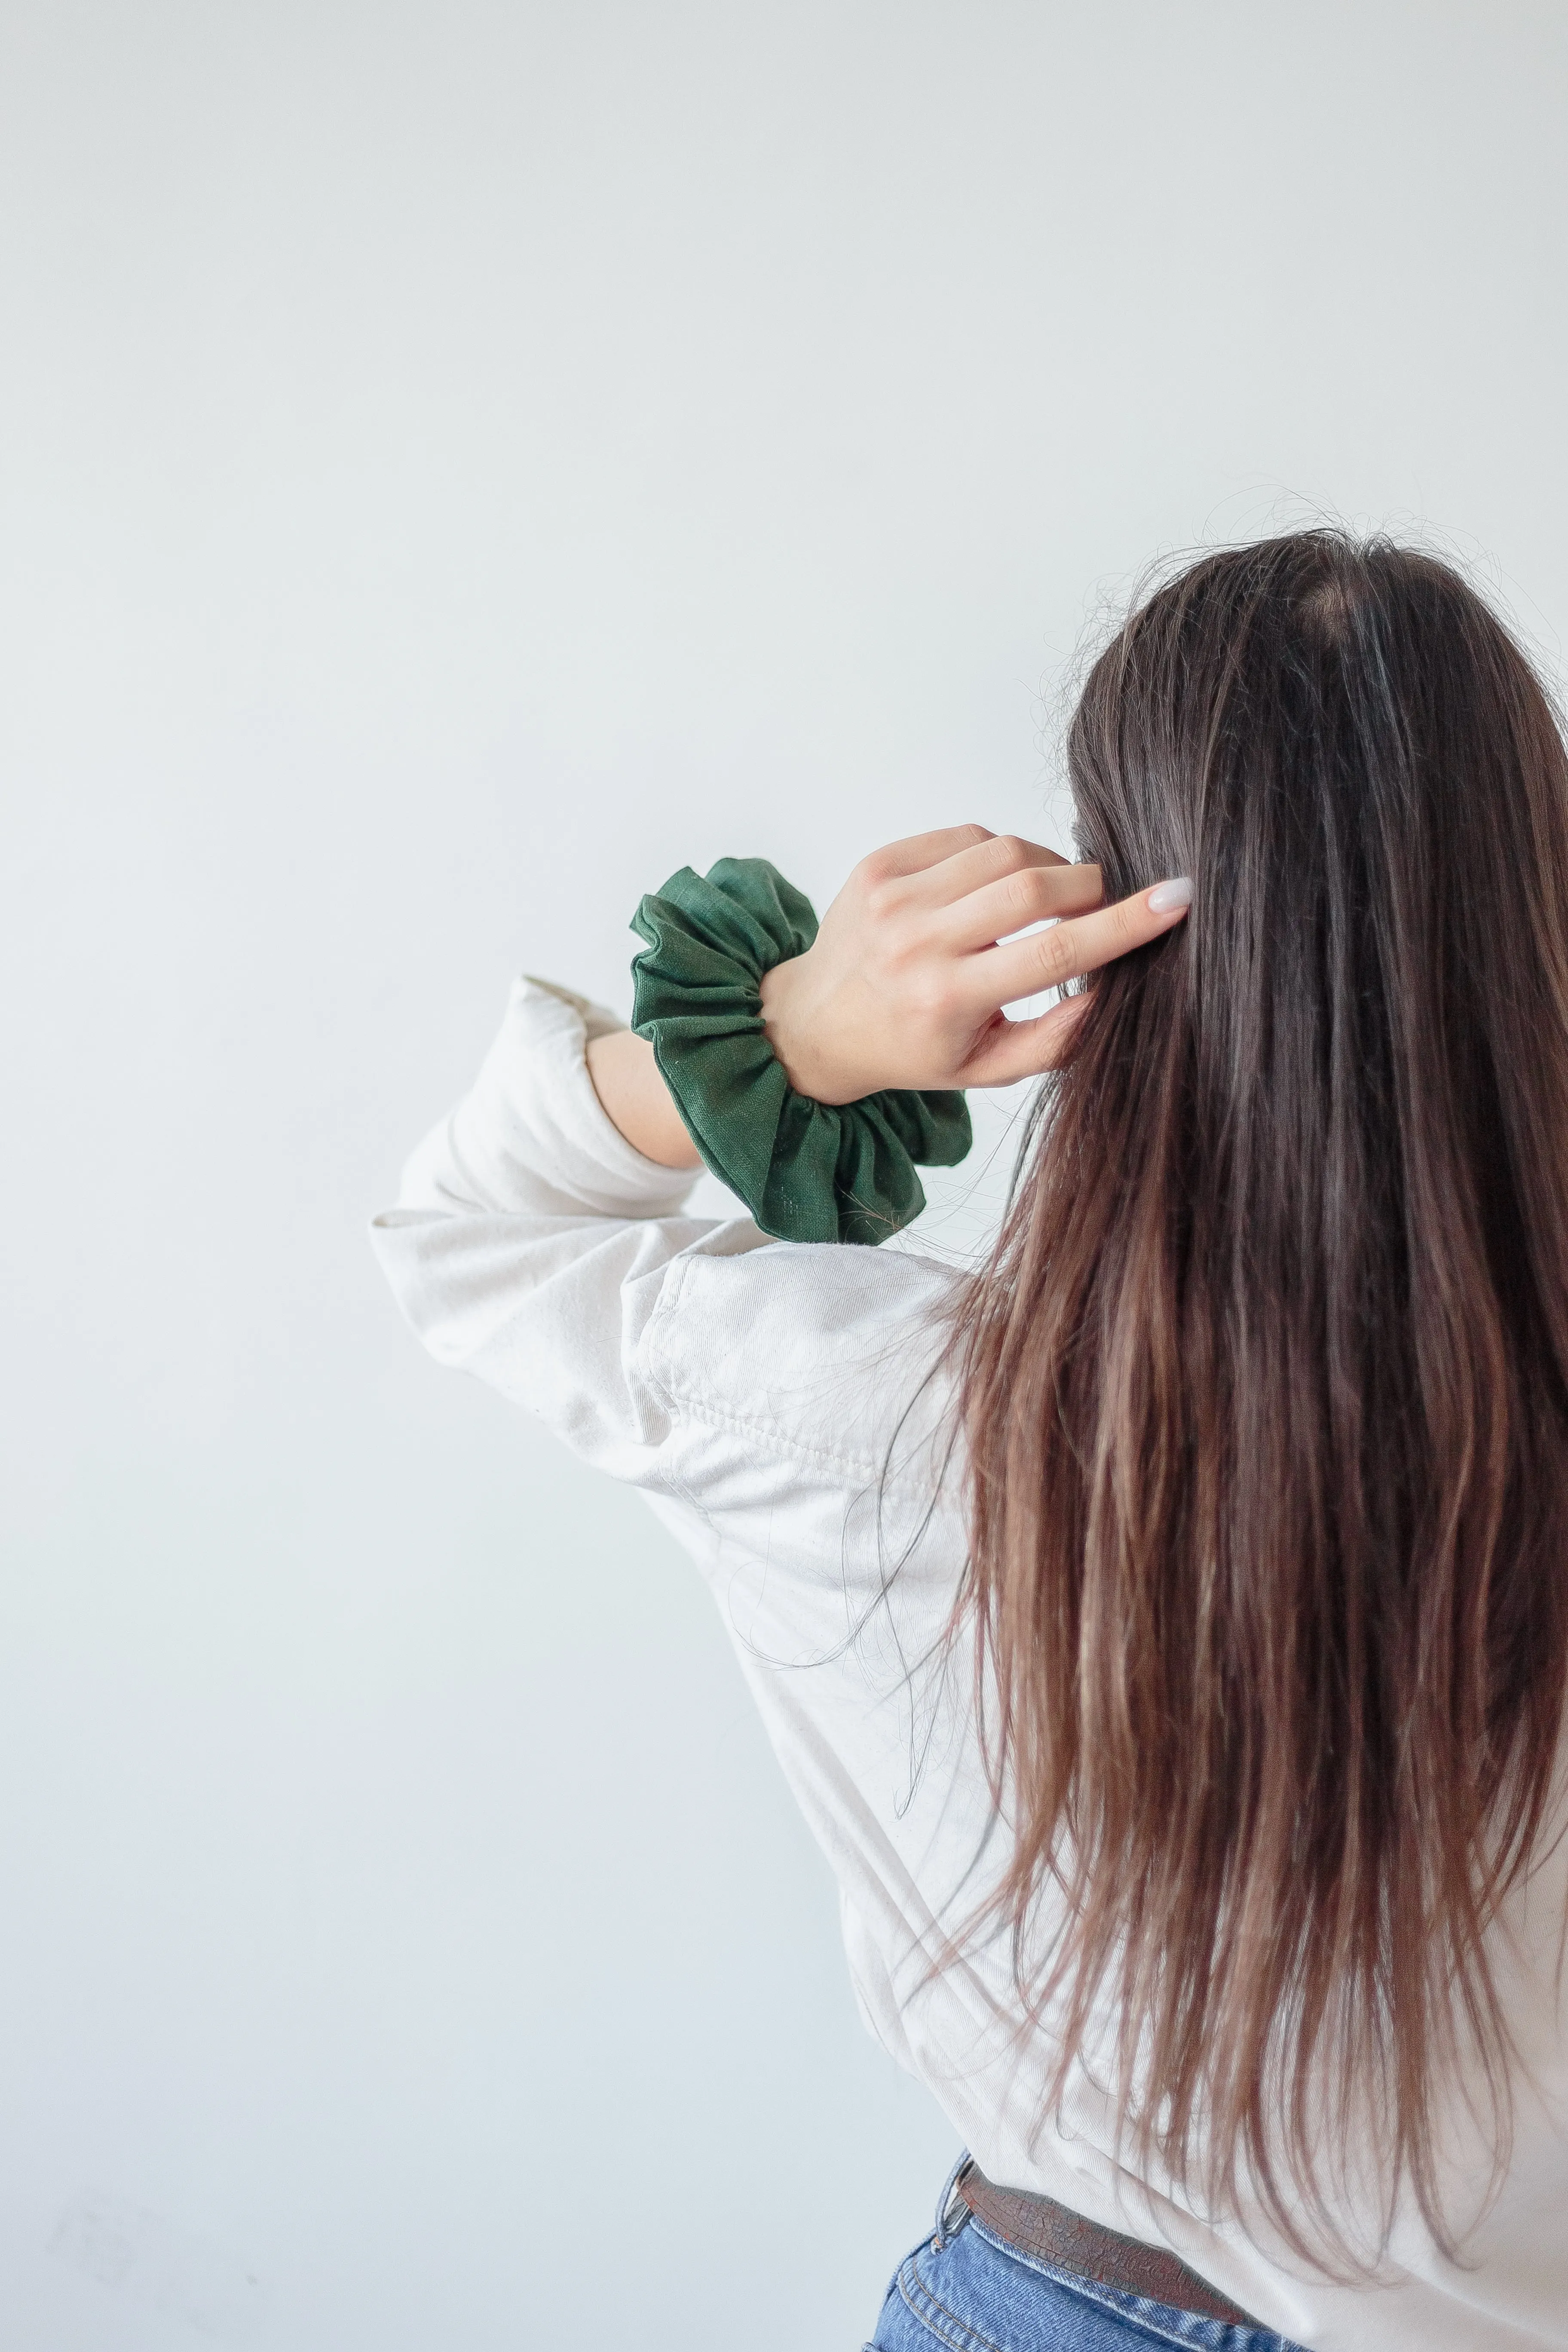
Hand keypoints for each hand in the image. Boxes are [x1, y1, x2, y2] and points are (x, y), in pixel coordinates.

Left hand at [757, 825, 1191, 1102]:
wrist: (816, 1022)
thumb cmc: (910, 1048)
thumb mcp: (985, 1068)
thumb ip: (1056, 1039)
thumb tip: (1115, 990)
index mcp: (945, 1000)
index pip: (1052, 953)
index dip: (1123, 923)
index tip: (1176, 898)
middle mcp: (915, 944)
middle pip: (1032, 888)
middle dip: (1086, 887)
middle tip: (1099, 903)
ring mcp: (892, 897)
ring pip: (1004, 850)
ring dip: (1045, 866)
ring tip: (1046, 898)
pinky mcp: (879, 864)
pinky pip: (966, 834)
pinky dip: (998, 853)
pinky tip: (993, 885)